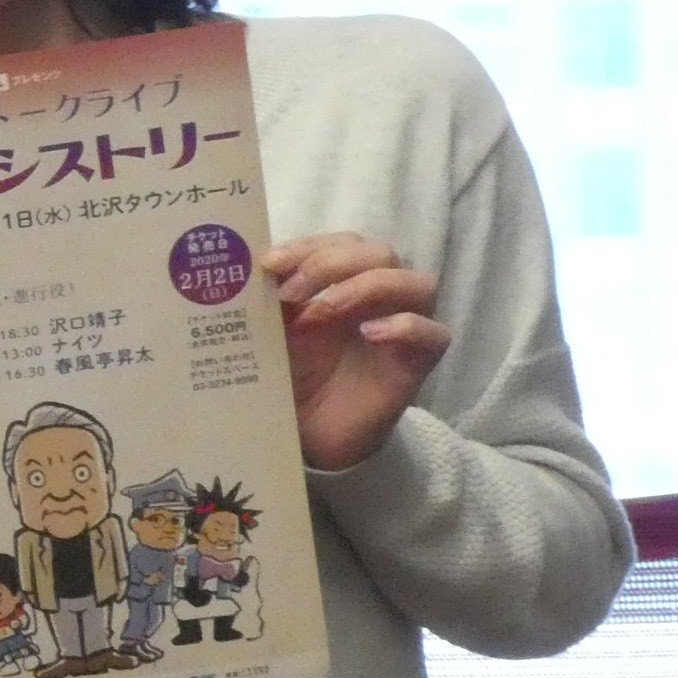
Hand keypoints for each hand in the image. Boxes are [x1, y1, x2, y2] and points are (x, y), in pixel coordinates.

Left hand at [264, 234, 448, 471]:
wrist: (309, 434)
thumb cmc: (293, 375)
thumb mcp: (272, 333)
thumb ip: (266, 301)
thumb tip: (242, 268)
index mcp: (342, 282)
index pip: (341, 243)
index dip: (308, 246)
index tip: (269, 263)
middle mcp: (378, 297)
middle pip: (380, 253)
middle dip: (332, 262)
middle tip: (291, 291)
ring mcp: (402, 326)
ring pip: (417, 282)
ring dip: (368, 286)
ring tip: (325, 308)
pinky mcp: (417, 361)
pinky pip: (434, 333)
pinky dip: (405, 326)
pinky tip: (369, 333)